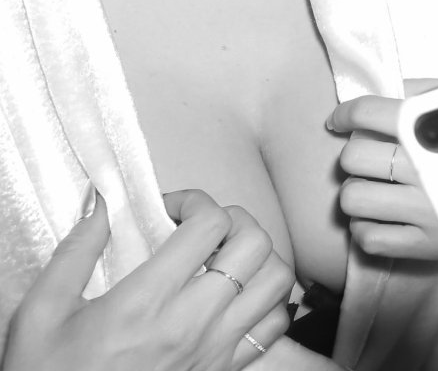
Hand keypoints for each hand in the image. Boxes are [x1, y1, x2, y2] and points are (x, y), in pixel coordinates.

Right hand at [2, 187, 293, 370]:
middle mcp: (192, 323)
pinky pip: (275, 326)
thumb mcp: (41, 314)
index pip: (209, 226)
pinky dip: (269, 302)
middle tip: (204, 229)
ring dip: (260, 257)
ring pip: (277, 281)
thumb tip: (103, 205)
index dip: (195, 202)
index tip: (171, 211)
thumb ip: (75, 253)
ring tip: (226, 258)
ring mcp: (216, 348)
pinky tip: (239, 296)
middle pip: (255, 244)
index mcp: (146, 302)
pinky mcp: (225, 369)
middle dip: (234, 221)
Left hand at [328, 94, 437, 261]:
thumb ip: (429, 92)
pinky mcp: (425, 245)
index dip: (346, 114)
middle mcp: (426, 169)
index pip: (369, 113)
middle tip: (375, 157)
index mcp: (435, 129)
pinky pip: (367, 238)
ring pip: (351, 199)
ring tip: (381, 188)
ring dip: (361, 191)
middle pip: (353, 157)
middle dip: (358, 154)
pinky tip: (387, 218)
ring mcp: (424, 211)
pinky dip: (368, 228)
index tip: (340, 120)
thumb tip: (388, 88)